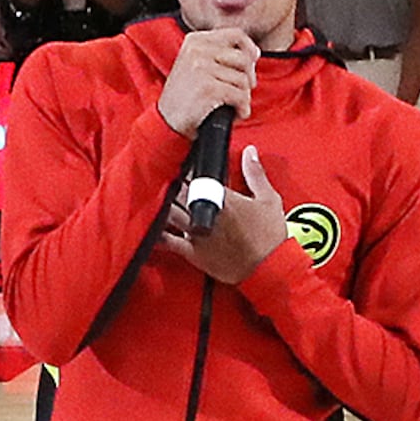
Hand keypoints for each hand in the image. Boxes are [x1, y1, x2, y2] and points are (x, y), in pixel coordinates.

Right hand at [157, 21, 258, 135]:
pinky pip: (240, 95)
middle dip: (249, 77)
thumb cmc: (184, 97)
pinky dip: (243, 108)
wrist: (166, 121)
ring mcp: (202, 68)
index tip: (253, 60)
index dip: (249, 48)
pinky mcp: (208, 88)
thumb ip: (218, 54)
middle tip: (243, 90)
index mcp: (196, 41)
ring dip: (245, 96)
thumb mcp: (195, 65)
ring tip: (236, 105)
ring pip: (243, 79)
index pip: (235, 34)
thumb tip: (253, 53)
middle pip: (243, 58)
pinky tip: (237, 113)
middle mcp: (198, 50)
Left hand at [162, 136, 288, 280]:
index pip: (196, 176)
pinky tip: (150, 226)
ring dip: (162, 204)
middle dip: (171, 185)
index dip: (186, 170)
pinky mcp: (193, 253)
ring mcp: (197, 233)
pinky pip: (168, 242)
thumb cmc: (270, 237)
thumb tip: (248, 151)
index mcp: (223, 198)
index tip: (183, 165)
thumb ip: (255, 173)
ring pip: (170, 212)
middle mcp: (205, 213)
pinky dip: (158, 234)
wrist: (268, 269)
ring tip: (157, 198)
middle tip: (168, 180)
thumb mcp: (269, 199)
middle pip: (178, 192)